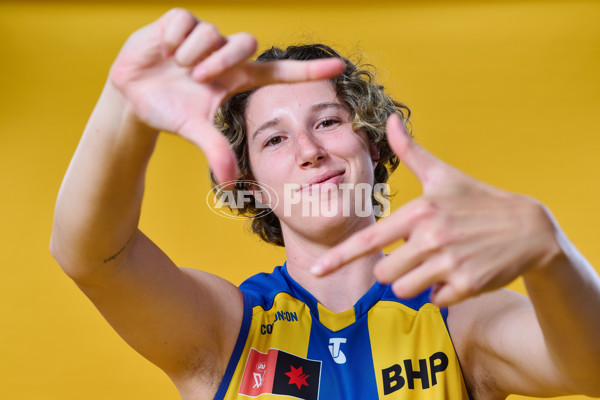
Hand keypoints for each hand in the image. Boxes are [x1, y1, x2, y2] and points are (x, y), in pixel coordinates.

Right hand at [109, 8, 344, 183]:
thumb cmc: (170, 112)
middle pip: (245, 43)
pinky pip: (184, 21)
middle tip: (197, 78)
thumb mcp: (195, 130)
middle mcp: (225, 54)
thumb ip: (216, 151)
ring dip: (191, 55)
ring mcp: (204, 36)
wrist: (133, 96)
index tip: (339, 67)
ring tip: (175, 67)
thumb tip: (231, 184)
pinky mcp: (180, 21)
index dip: (308, 71)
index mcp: (236, 79)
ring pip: (211, 33)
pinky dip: (172, 39)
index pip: (279, 72)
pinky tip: (163, 51)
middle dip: (221, 60)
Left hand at [312, 114, 559, 306]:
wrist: (528, 229)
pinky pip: (434, 302)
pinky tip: (456, 274)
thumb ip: (411, 151)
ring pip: (404, 290)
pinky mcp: (467, 286)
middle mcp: (432, 239)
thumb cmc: (478, 200)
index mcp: (420, 212)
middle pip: (383, 273)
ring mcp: (450, 264)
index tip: (316, 270)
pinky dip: (439, 293)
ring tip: (435, 263)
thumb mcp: (444, 175)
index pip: (370, 240)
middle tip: (415, 254)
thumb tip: (391, 119)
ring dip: (413, 282)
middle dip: (392, 268)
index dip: (339, 256)